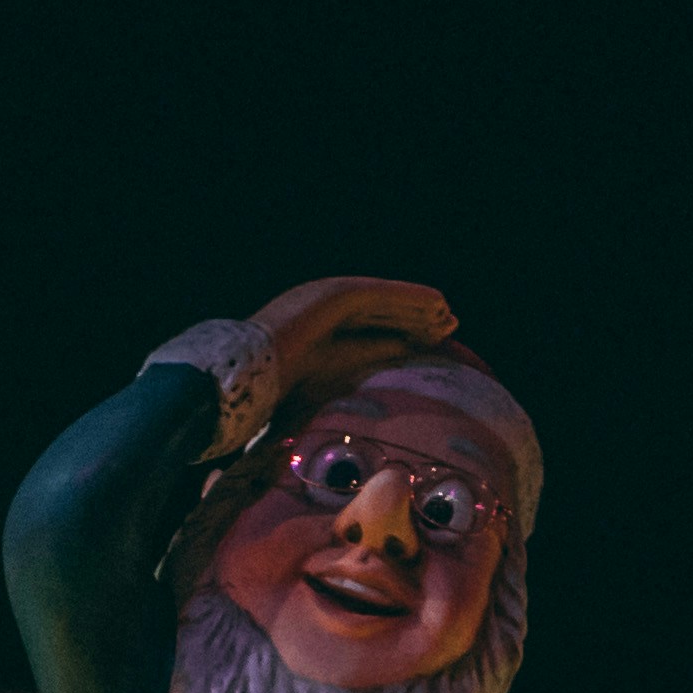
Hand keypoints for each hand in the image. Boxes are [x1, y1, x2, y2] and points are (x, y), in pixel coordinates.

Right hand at [244, 272, 457, 417]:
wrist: (244, 382)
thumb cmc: (274, 397)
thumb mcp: (325, 386)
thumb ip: (355, 374)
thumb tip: (392, 376)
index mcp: (313, 329)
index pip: (365, 326)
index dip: (399, 332)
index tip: (429, 343)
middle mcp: (318, 307)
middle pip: (377, 311)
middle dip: (413, 317)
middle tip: (448, 325)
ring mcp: (324, 297)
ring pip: (381, 300)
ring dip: (416, 306)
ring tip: (447, 315)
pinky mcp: (332, 295)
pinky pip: (378, 296)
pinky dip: (408, 298)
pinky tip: (435, 304)